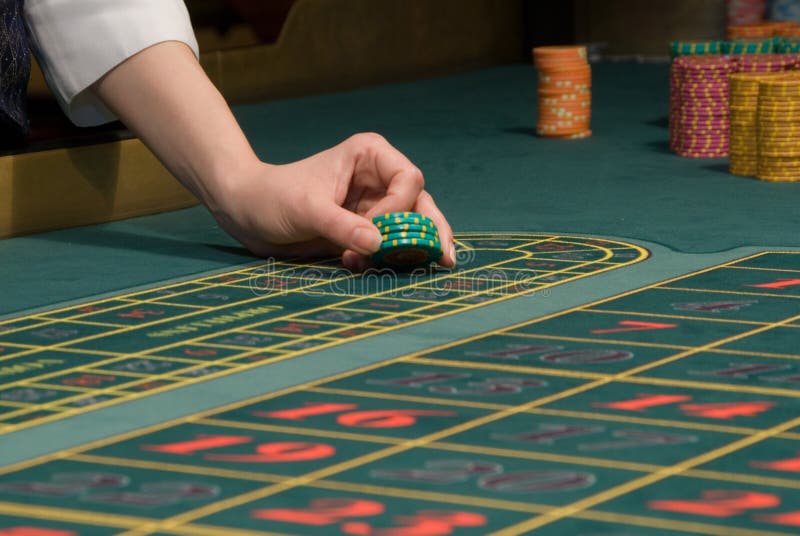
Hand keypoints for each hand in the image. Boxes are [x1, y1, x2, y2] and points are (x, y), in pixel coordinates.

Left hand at [214, 133, 455, 270]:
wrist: (248, 212)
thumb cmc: (273, 197)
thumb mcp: (306, 210)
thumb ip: (342, 226)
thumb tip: (380, 244)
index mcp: (370, 156)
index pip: (407, 179)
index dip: (401, 207)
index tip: (376, 231)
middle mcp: (379, 178)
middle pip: (420, 203)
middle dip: (431, 231)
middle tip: (444, 258)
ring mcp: (375, 205)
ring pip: (411, 226)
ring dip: (408, 249)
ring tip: (409, 268)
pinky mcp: (365, 229)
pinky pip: (391, 244)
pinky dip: (390, 258)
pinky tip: (371, 267)